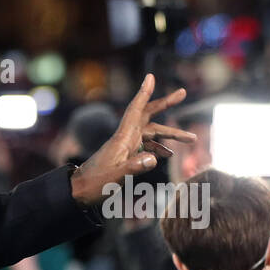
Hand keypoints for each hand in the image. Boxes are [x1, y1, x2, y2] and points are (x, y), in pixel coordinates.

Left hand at [70, 74, 196, 205]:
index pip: (135, 111)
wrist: (78, 192)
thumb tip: (154, 158)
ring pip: (151, 133)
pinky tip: (168, 154)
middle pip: (147, 116)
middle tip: (182, 93)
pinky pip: (145, 146)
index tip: (150, 77)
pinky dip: (158, 148)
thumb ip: (134, 167)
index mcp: (122, 139)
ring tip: (191, 138)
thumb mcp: (115, 177)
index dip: (143, 93)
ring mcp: (125, 147)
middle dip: (165, 104)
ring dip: (169, 134)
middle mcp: (124, 139)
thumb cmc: (94, 184)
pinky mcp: (125, 156)